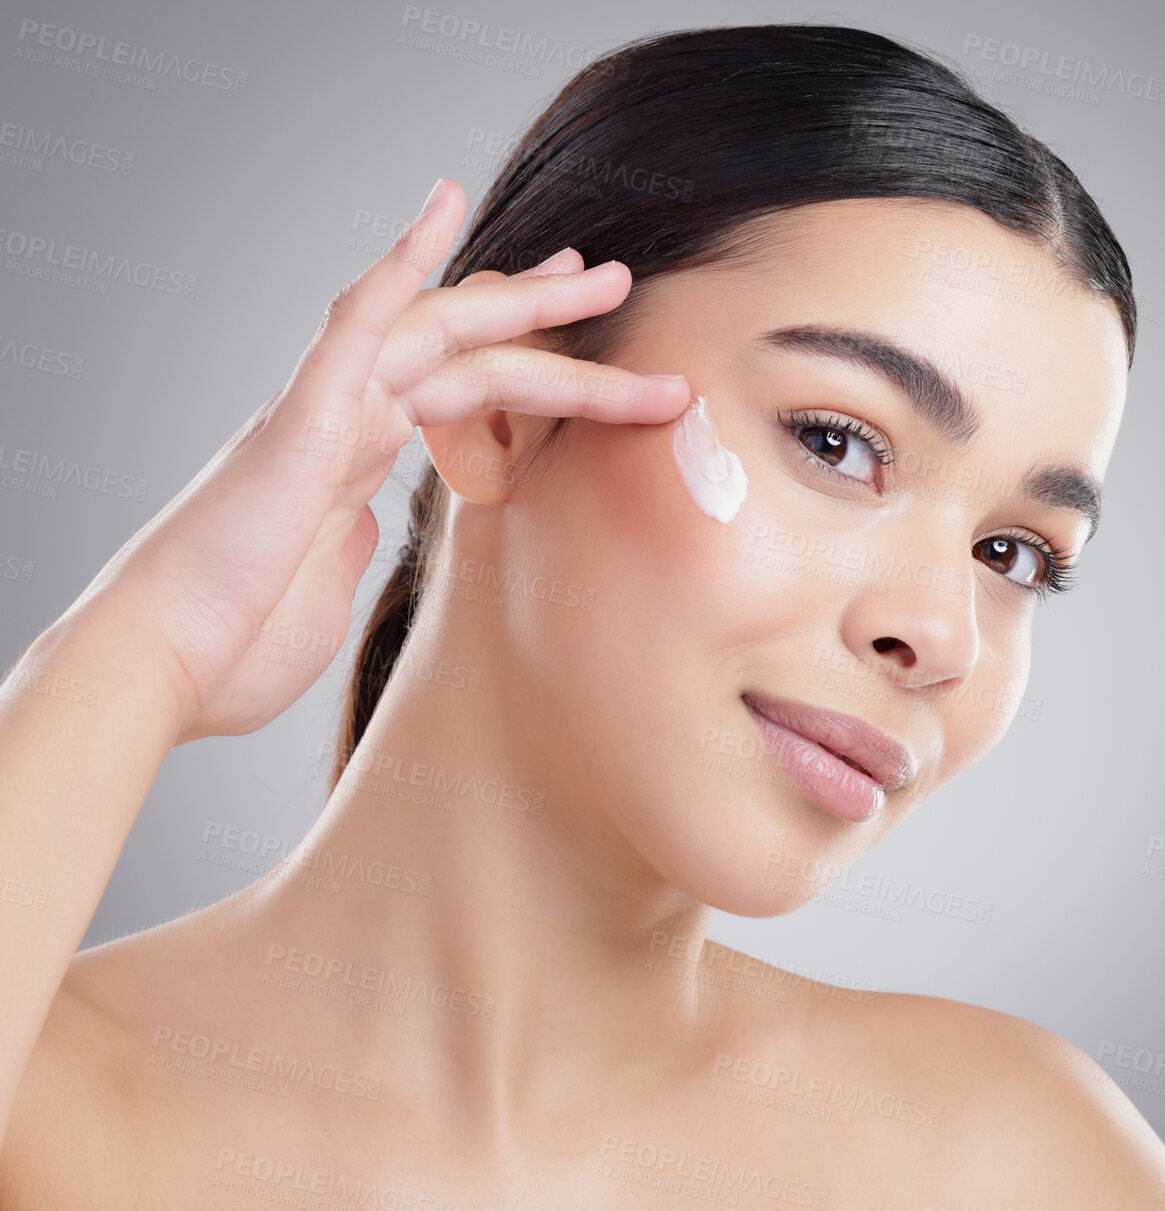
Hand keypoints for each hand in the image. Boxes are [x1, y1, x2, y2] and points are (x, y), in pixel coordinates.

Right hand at [81, 177, 690, 744]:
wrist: (162, 669)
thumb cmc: (231, 646)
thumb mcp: (323, 587)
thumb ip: (350, 543)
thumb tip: (367, 526)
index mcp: (353, 460)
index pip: (454, 388)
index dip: (521, 358)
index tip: (575, 337)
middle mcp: (344, 421)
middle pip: (465, 349)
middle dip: (546, 318)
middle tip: (616, 282)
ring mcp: (325, 412)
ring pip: (442, 331)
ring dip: (526, 301)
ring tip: (601, 273)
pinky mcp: (302, 420)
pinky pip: (358, 319)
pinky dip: (402, 259)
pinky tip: (446, 202)